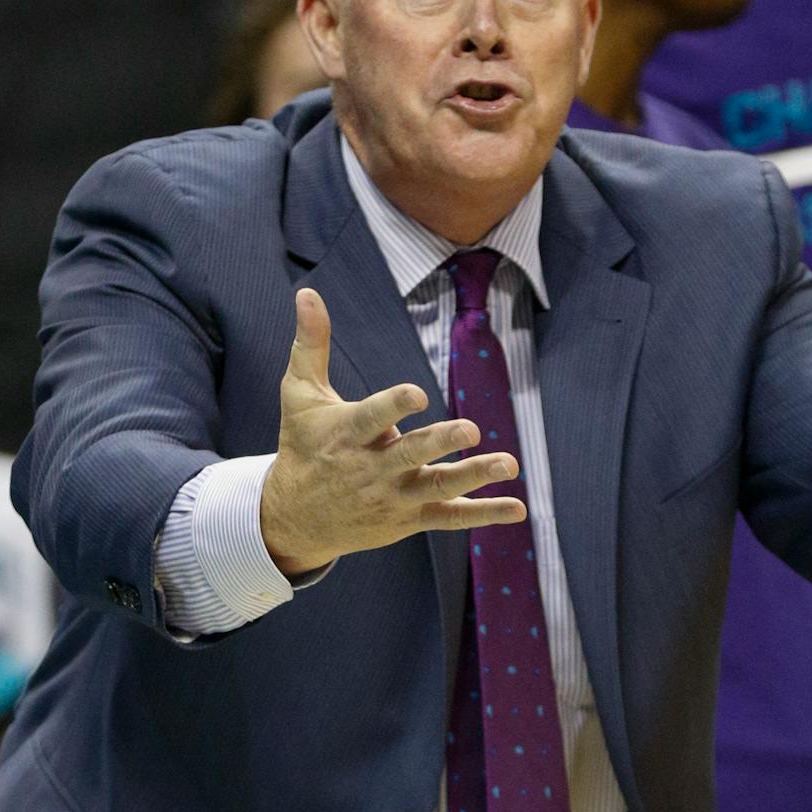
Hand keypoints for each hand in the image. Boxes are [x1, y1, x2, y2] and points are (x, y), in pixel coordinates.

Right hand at [259, 288, 525, 574]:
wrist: (294, 519)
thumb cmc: (303, 444)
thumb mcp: (299, 394)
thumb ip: (311, 343)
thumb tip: (308, 292)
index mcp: (347, 434)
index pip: (372, 418)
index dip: (394, 407)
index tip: (418, 394)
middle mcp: (372, 468)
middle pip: (411, 454)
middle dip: (441, 442)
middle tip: (472, 430)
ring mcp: (394, 497)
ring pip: (438, 487)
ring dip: (475, 476)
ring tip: (509, 464)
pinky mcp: (409, 519)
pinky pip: (450, 517)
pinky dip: (484, 514)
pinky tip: (517, 509)